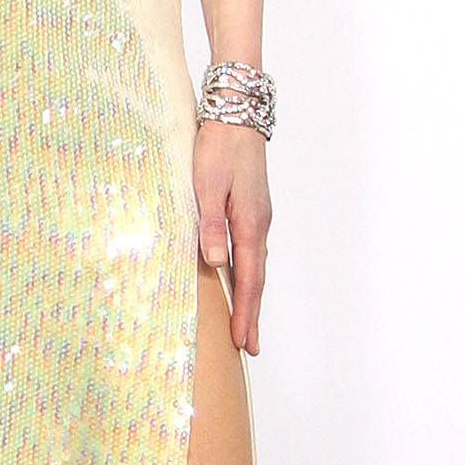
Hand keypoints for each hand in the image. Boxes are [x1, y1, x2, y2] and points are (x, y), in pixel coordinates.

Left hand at [194, 120, 270, 352]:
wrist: (237, 116)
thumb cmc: (218, 148)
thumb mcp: (206, 185)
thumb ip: (210, 225)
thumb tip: (216, 263)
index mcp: (249, 224)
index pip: (249, 280)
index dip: (245, 313)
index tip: (244, 342)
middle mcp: (258, 225)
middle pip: (255, 280)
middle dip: (251, 315)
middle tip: (249, 348)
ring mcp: (256, 217)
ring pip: (253, 266)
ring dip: (249, 297)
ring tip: (244, 325)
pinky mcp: (250, 209)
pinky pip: (249, 251)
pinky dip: (246, 274)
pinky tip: (238, 281)